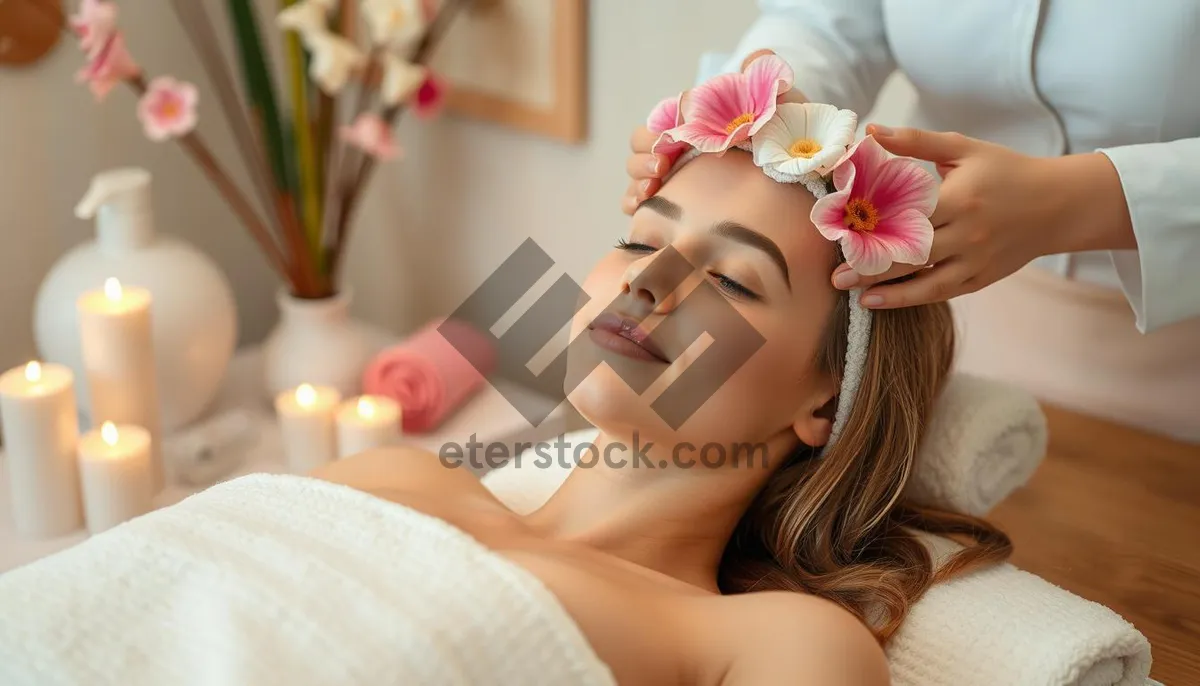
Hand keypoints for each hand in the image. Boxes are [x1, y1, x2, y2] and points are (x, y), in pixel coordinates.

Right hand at [621, 49, 780, 214]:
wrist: (797, 169)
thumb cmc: (783, 135)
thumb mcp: (777, 103)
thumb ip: (764, 76)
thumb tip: (756, 58)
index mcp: (692, 125)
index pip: (657, 125)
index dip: (654, 133)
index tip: (669, 140)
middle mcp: (679, 151)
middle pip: (640, 149)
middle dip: (643, 157)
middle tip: (662, 166)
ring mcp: (675, 179)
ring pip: (637, 177)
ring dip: (637, 180)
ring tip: (654, 188)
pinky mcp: (677, 204)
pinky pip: (642, 203)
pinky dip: (635, 202)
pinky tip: (644, 206)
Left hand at [832, 125, 1136, 307]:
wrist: (1059, 204)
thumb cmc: (1005, 171)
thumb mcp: (963, 149)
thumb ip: (915, 142)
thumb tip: (869, 131)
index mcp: (961, 198)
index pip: (910, 216)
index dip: (876, 227)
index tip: (842, 234)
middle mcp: (969, 234)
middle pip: (914, 255)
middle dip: (873, 268)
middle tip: (836, 277)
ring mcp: (977, 260)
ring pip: (927, 284)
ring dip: (890, 293)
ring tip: (856, 295)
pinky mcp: (982, 279)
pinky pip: (942, 293)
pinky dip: (912, 299)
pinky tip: (881, 301)